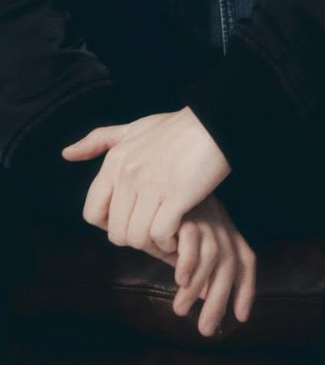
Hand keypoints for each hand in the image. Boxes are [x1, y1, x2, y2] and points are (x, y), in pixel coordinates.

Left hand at [62, 107, 230, 257]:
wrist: (217, 121)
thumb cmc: (178, 127)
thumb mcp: (135, 128)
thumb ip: (100, 140)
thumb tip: (66, 154)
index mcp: (114, 162)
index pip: (92, 214)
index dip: (110, 223)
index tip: (133, 216)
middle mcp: (127, 175)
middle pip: (116, 233)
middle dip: (136, 237)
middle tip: (156, 227)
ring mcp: (151, 186)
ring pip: (137, 238)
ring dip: (154, 243)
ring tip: (170, 231)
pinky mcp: (175, 196)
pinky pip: (160, 235)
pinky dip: (169, 241)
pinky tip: (180, 229)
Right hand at [171, 194, 255, 335]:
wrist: (161, 176)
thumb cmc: (171, 213)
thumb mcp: (189, 240)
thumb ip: (194, 265)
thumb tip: (200, 298)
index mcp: (225, 230)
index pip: (245, 260)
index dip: (246, 289)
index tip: (241, 316)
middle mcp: (220, 225)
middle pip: (229, 265)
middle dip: (218, 300)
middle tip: (206, 329)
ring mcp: (205, 218)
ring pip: (212, 257)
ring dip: (198, 287)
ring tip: (180, 310)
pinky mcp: (187, 212)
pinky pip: (193, 239)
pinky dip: (188, 262)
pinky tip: (179, 279)